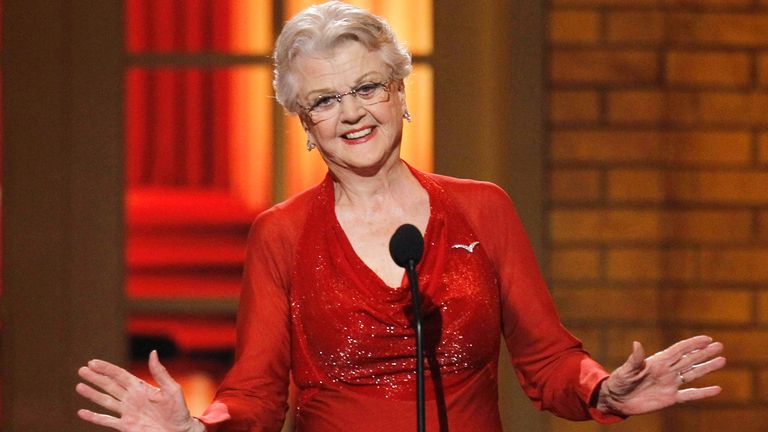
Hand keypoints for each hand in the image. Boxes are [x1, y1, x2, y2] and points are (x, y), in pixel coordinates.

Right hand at [76, 350, 204, 431]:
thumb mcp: (172, 389)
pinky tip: (82, 412)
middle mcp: (131, 398)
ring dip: (92, 394)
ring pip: (105, 401)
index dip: (107, 368)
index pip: (120, 375)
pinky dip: (94, 417)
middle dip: (95, 378)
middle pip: (109, 385)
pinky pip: (107, 421)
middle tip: (81, 370)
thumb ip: (160, 373)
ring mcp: (127, 412)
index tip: (93, 362)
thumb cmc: (179, 410)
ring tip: (79, 386)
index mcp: (141, 388)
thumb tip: (153, 352)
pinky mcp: (126, 426)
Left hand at [597, 335, 725, 415]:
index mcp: (657, 361)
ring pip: (692, 374)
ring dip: (706, 368)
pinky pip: (690, 395)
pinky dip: (703, 392)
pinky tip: (717, 389)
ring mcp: (670, 384)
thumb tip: (637, 344)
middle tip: (719, 346)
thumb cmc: (619, 382)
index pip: (678, 350)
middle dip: (704, 353)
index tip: (706, 338)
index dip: (692, 344)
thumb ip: (635, 359)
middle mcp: (666, 371)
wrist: (617, 400)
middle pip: (689, 360)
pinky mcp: (670, 398)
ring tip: (722, 360)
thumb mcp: (626, 370)